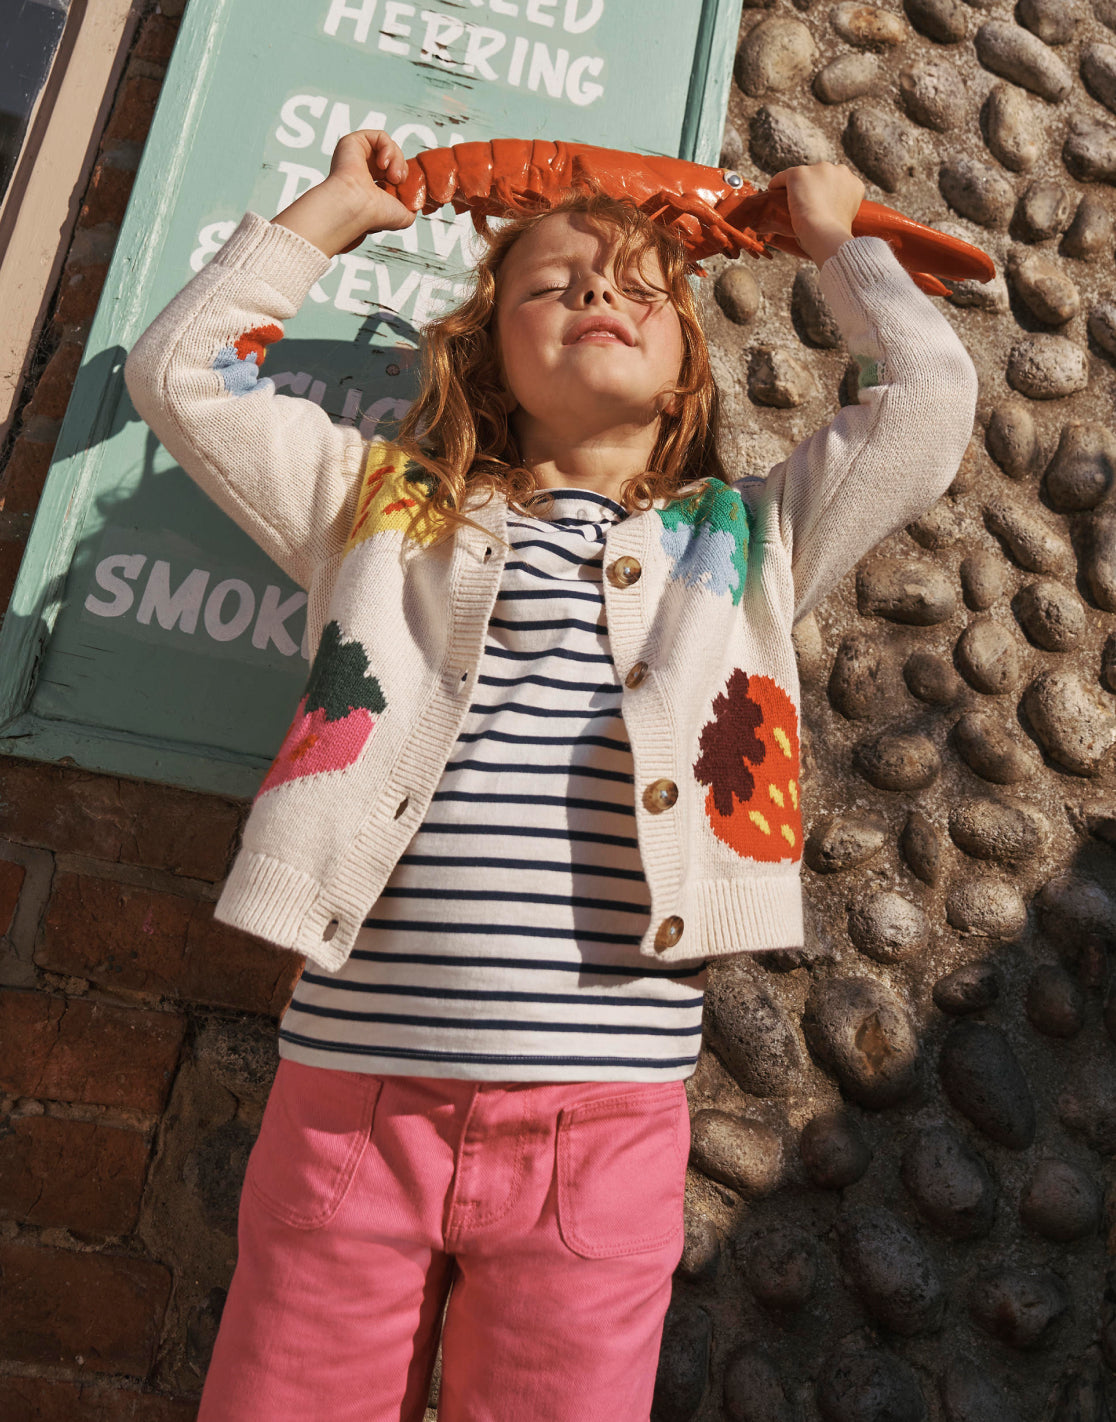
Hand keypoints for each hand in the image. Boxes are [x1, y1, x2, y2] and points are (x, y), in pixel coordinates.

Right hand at [273, 129, 417, 257]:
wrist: (358, 208)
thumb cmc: (375, 215)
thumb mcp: (404, 216)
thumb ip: (413, 206)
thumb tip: (418, 200)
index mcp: (371, 187)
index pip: (393, 173)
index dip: (403, 176)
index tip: (403, 188)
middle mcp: (363, 170)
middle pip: (393, 158)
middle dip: (402, 168)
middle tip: (398, 181)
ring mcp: (358, 156)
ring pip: (389, 147)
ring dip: (397, 159)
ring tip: (392, 176)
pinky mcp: (353, 142)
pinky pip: (381, 136)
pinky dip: (388, 148)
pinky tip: (383, 164)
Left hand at [765, 163, 864, 267]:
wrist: (824, 233)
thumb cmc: (834, 239)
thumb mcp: (845, 222)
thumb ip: (839, 213)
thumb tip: (827, 221)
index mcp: (854, 184)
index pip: (837, 184)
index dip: (827, 196)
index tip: (818, 207)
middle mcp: (840, 171)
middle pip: (821, 176)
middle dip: (813, 188)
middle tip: (803, 206)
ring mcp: (819, 170)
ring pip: (804, 175)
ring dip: (797, 186)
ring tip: (788, 202)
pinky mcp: (799, 173)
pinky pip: (784, 177)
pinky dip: (777, 184)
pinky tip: (772, 192)